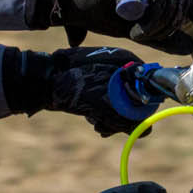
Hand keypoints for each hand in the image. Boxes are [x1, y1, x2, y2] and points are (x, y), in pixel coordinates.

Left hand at [9, 46, 155, 136]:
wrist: (44, 80)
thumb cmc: (75, 88)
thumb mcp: (105, 107)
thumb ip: (128, 120)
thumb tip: (146, 131)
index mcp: (127, 61)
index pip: (148, 86)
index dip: (142, 107)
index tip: (130, 119)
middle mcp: (120, 65)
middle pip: (134, 98)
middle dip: (123, 116)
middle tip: (108, 125)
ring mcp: (107, 74)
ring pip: (120, 103)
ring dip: (111, 118)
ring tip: (97, 123)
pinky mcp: (95, 83)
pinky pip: (107, 102)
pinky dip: (102, 114)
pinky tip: (93, 120)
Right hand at [32, 0, 191, 48]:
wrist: (69, 3)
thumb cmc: (97, 13)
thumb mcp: (136, 28)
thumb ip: (161, 37)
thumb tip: (188, 48)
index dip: (172, 21)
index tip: (153, 35)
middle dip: (167, 25)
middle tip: (145, 36)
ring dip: (158, 24)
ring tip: (137, 34)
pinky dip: (153, 17)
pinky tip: (135, 29)